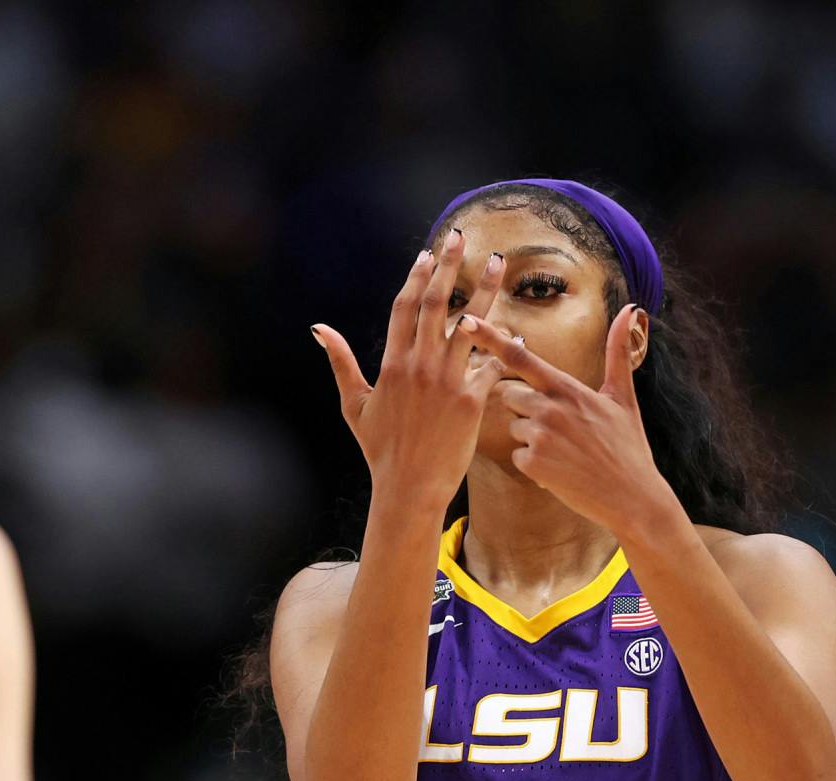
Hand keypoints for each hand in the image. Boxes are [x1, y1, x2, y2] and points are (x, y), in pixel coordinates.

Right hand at [313, 228, 506, 511]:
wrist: (408, 487)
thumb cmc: (380, 449)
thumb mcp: (353, 404)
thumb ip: (340, 362)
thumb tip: (319, 328)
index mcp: (392, 364)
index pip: (404, 307)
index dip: (416, 277)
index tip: (427, 254)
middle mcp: (420, 366)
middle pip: (436, 303)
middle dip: (448, 266)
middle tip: (459, 237)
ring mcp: (447, 381)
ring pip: (470, 324)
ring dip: (486, 289)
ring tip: (499, 263)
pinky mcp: (471, 400)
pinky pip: (492, 363)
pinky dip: (505, 345)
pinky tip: (517, 329)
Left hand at [461, 304, 678, 534]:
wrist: (632, 497)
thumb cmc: (628, 447)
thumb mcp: (623, 397)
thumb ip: (617, 353)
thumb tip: (630, 309)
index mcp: (568, 387)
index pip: (521, 357)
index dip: (490, 338)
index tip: (466, 321)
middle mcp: (551, 407)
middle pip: (510, 396)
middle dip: (526, 409)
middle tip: (560, 428)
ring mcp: (540, 435)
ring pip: (514, 427)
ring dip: (531, 439)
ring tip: (565, 451)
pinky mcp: (533, 463)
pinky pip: (517, 456)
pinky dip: (535, 464)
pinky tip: (560, 470)